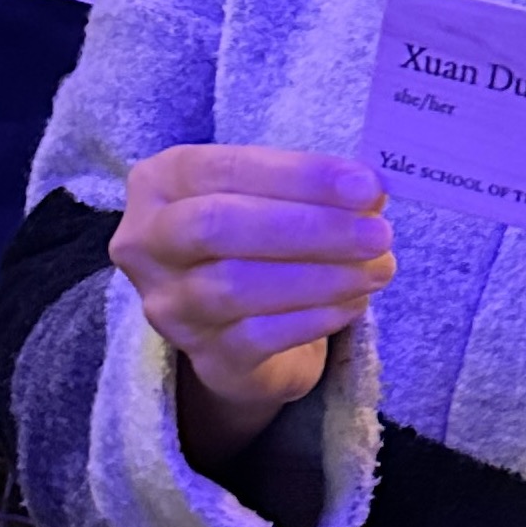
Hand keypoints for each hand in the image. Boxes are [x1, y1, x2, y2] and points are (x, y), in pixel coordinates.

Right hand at [112, 145, 394, 465]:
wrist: (241, 329)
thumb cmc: (256, 241)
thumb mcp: (268, 197)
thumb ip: (307, 188)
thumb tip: (369, 190)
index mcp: (159, 182)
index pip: (223, 169)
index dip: (298, 177)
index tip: (365, 185)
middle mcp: (147, 243)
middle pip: (218, 225)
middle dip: (308, 227)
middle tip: (378, 232)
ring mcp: (170, 306)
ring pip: (238, 285)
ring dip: (322, 276)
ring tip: (377, 268)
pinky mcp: (204, 357)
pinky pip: (259, 336)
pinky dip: (315, 317)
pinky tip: (352, 302)